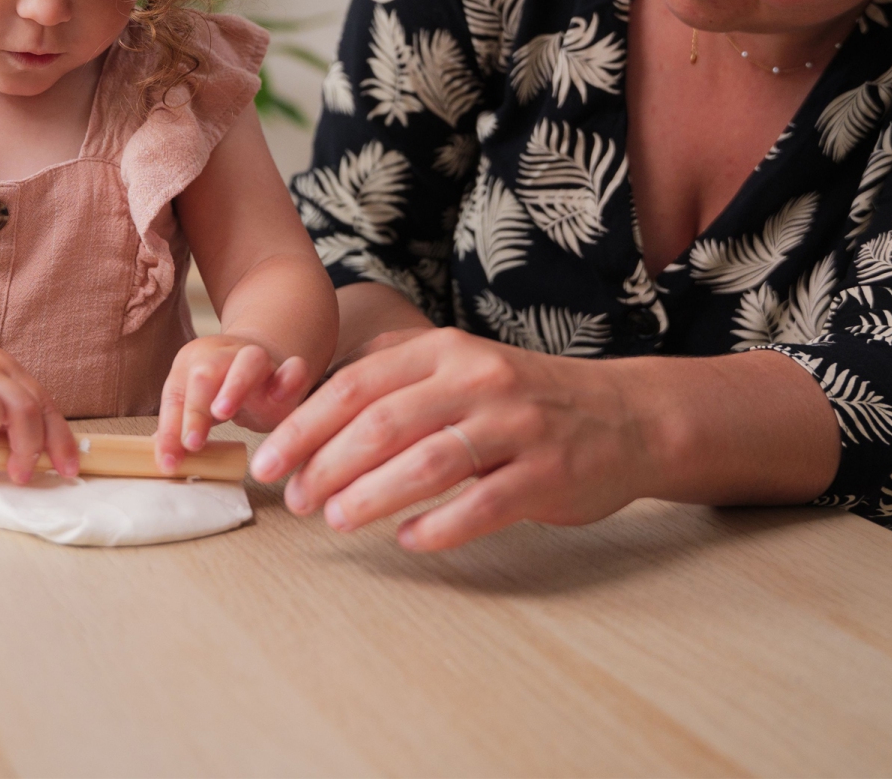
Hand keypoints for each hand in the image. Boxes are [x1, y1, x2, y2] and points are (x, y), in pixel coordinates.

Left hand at [155, 334, 311, 472]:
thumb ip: (179, 428)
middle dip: (196, 408)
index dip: (170, 430)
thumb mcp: (195, 405)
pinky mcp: (288, 370)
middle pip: (206, 372)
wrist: (262, 365)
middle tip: (192, 443)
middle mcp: (224, 356)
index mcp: (193, 363)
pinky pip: (294, 367)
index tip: (170, 461)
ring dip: (234, 386)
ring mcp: (259, 359)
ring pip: (249, 361)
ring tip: (223, 413)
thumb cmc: (222, 390)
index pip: (176, 395)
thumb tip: (165, 460)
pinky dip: (289, 378)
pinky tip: (281, 396)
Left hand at [249, 327, 650, 551]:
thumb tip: (308, 411)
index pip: (357, 384)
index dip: (304, 425)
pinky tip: (409, 541)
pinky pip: (483, 503)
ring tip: (336, 520)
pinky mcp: (546, 473)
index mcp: (446, 351)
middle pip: (383, 422)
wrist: (623, 415)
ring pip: (428, 461)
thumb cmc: (523, 398)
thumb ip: (396, 379)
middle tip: (295, 499)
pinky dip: (439, 525)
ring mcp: (515, 426)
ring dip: (371, 495)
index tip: (268, 460)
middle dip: (326, 464)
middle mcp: (477, 379)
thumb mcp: (460, 367)